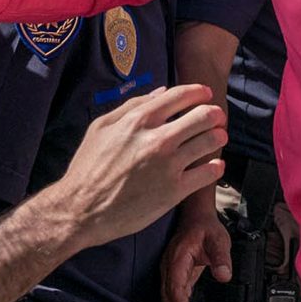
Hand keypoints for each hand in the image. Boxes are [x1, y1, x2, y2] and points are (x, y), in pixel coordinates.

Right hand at [27, 84, 226, 259]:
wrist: (81, 210)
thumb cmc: (88, 168)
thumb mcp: (101, 128)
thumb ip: (131, 106)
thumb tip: (160, 93)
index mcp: (139, 120)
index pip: (181, 96)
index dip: (199, 92)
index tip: (206, 95)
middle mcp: (157, 139)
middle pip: (203, 115)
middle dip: (215, 114)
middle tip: (217, 118)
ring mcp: (168, 165)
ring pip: (210, 141)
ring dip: (219, 136)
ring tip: (218, 138)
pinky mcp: (174, 191)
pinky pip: (208, 173)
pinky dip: (216, 166)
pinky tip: (214, 165)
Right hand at [161, 203, 233, 301]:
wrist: (195, 218)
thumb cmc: (205, 227)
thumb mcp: (218, 239)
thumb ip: (221, 257)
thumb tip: (224, 276)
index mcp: (177, 259)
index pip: (175, 286)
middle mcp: (169, 269)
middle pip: (169, 300)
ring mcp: (170, 275)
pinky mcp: (176, 279)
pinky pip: (175, 300)